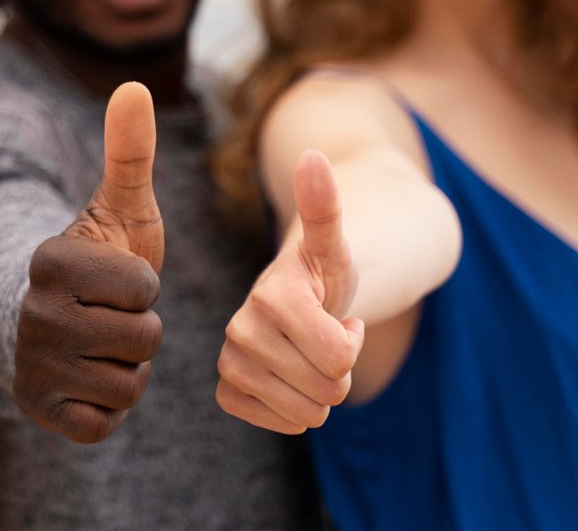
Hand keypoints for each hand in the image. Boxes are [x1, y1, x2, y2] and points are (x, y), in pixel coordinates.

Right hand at [14, 82, 164, 443]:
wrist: (66, 323)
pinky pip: (108, 420)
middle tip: (113, 316)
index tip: (116, 278)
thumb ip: (131, 152)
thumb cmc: (106, 261)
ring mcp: (30, 365)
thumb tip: (133, 84)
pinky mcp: (39, 410)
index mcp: (49, 260)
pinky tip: (90, 378)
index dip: (146, 285)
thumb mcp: (123, 207)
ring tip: (104, 344)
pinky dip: (110, 405)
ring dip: (130, 367)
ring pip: (129, 381)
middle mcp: (30, 313)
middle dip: (143, 330)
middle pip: (142, 337)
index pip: (143, 286)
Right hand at [216, 149, 363, 433]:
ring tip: (308, 354)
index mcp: (271, 295)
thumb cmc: (324, 271)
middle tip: (324, 336)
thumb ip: (325, 206)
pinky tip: (289, 380)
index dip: (351, 343)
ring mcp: (229, 359)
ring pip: (304, 413)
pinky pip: (272, 422)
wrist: (299, 295)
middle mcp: (239, 328)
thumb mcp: (334, 245)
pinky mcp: (226, 388)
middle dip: (339, 370)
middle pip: (326, 390)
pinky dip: (292, 412)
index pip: (339, 359)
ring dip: (320, 392)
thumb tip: (313, 156)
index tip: (337, 316)